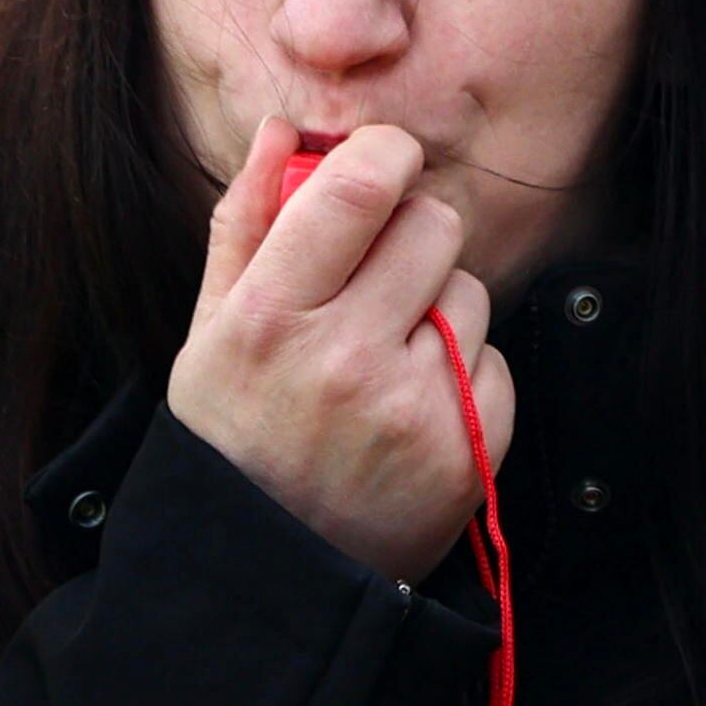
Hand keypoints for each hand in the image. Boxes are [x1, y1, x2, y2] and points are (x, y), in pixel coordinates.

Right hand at [166, 121, 513, 584]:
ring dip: (436, 310)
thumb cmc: (235, 438)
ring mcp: (413, 409)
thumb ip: (247, 223)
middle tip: (375, 280)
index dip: (385, 156)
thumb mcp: (211, 333)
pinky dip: (462, 375)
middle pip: (433, 225)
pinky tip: (410, 411)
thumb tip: (285, 129)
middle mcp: (343, 362)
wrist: (273, 577)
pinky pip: (494, 359)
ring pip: (469, 291)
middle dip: (411, 235)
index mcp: (268, 321)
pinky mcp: (469, 448)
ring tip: (382, 363)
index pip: (357, 189)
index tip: (384, 164)